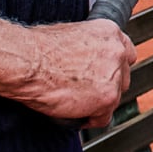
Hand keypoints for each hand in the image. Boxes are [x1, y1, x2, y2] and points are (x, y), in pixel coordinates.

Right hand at [19, 16, 136, 126]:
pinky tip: (74, 113)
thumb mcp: (69, 34)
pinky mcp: (107, 98)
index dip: (113, 67)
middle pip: (122, 77)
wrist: (26, 63)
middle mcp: (117, 52)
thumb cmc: (37, 48)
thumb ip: (88, 47)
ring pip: (114, 98)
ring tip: (74, 101)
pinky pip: (103, 117)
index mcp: (109, 32)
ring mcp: (114, 76)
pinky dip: (89, 119)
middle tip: (85, 90)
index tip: (103, 75)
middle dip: (106, 86)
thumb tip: (86, 57)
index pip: (126, 53)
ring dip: (96, 103)